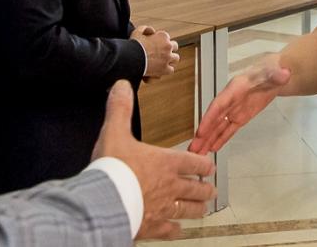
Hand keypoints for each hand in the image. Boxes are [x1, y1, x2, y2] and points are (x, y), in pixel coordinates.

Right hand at [92, 80, 215, 239]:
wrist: (104, 201)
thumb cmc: (112, 168)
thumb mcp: (115, 132)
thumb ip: (120, 109)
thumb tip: (121, 86)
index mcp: (166, 163)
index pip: (194, 163)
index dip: (205, 164)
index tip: (210, 165)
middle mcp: (170, 186)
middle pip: (197, 189)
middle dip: (206, 189)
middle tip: (212, 189)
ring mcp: (164, 208)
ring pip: (190, 210)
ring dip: (198, 208)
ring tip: (204, 209)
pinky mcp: (153, 226)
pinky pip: (170, 230)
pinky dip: (176, 229)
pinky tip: (177, 230)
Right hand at [132, 25, 178, 77]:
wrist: (132, 59)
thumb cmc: (133, 45)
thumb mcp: (137, 32)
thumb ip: (145, 28)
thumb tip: (152, 31)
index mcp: (163, 36)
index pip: (166, 37)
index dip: (161, 41)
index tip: (155, 44)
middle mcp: (168, 46)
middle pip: (174, 46)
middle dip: (170, 49)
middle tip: (163, 52)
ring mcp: (168, 58)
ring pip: (175, 58)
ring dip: (171, 59)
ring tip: (164, 61)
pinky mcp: (165, 69)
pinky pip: (171, 70)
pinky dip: (166, 70)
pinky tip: (161, 70)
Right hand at [188, 53, 290, 154]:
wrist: (276, 74)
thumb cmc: (272, 71)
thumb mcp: (275, 72)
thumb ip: (278, 75)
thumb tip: (284, 74)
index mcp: (235, 89)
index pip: (219, 105)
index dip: (209, 118)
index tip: (200, 132)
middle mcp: (230, 100)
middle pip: (214, 119)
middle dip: (203, 134)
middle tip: (192, 149)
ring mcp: (235, 109)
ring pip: (219, 127)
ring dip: (208, 139)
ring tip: (197, 153)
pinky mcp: (241, 117)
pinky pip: (229, 130)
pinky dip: (221, 138)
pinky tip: (212, 148)